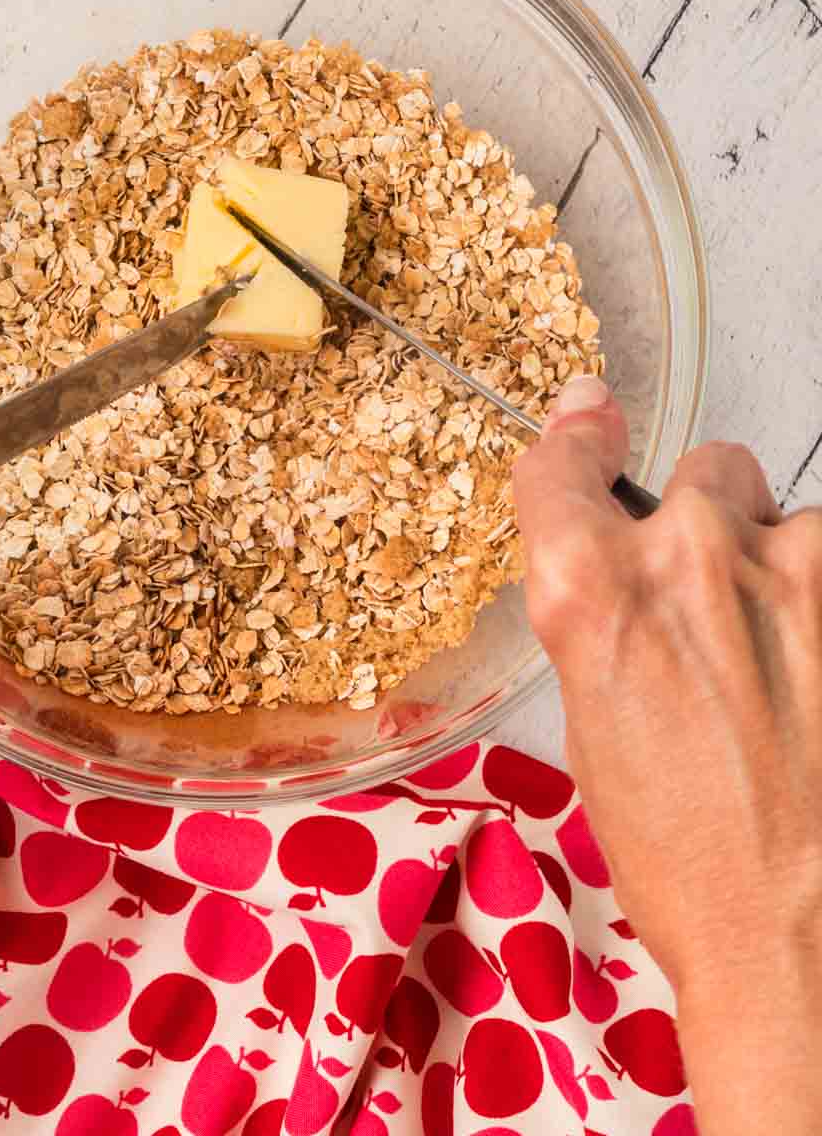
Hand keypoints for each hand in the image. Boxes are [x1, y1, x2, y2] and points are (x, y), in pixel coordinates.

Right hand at [513, 378, 821, 1135]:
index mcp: (588, 592)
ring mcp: (789, 567)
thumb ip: (596, 611)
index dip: (576, 441)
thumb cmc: (685, 860)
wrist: (799, 941)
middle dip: (709, 521)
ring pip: (788, 518)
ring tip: (791, 663)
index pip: (562, 464)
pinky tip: (821, 675)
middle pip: (703, 469)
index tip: (589, 417)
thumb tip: (606, 555)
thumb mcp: (590, 725)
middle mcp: (683, 554)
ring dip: (783, 567)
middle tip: (720, 605)